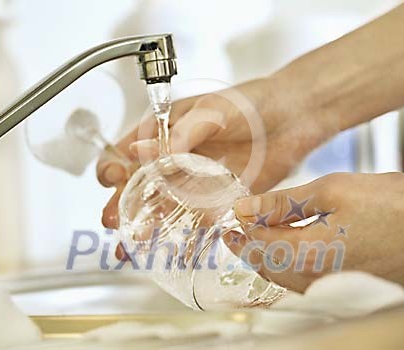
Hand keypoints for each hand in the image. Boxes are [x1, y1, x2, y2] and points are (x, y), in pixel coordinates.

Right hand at [98, 77, 331, 228]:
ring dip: (145, 226)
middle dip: (122, 204)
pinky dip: (183, 234)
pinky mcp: (215, 198)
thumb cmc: (251, 103)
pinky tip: (172, 250)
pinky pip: (194, 218)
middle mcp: (175, 158)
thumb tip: (147, 152)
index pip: (127, 149)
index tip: (112, 180)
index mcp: (165, 131)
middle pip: (138, 185)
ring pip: (161, 206)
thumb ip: (183, 132)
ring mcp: (193, 180)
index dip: (114, 166)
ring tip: (133, 247)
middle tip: (115, 222)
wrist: (291, 119)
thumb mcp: (213, 109)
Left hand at [228, 171, 403, 292]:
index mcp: (308, 256)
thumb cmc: (393, 204)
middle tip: (239, 231)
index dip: (241, 232)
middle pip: (270, 267)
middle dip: (250, 248)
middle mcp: (319, 281)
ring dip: (270, 258)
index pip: (258, 247)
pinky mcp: (353, 290)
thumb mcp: (331, 191)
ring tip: (262, 238)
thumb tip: (247, 208)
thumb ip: (283, 203)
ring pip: (288, 278)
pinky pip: (311, 283)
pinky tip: (295, 251)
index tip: (231, 220)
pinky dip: (294, 267)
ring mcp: (338, 290)